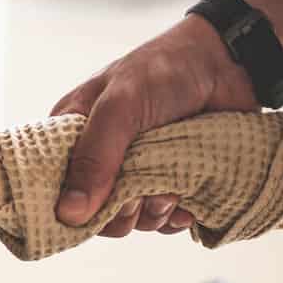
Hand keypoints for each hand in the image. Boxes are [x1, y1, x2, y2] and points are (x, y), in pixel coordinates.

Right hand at [50, 14, 258, 235]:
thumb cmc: (165, 70)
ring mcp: (137, 173)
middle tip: (139, 195)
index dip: (69, 206)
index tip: (93, 208)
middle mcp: (101, 159)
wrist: (228, 62)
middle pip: (95, 214)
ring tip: (171, 190)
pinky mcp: (169, 183)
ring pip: (132, 220)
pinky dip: (175, 216)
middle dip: (120, 212)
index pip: (54, 187)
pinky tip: (186, 200)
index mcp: (74, 136)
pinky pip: (164, 219)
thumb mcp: (119, 106)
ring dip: (152, 213)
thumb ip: (94, 158)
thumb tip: (69, 213)